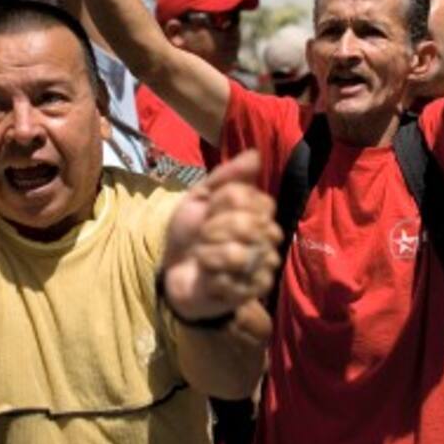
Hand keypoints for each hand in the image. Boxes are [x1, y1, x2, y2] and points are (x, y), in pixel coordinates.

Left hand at [160, 150, 281, 321]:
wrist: (174, 268)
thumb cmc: (190, 229)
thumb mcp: (200, 196)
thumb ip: (227, 176)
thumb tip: (255, 153)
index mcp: (259, 209)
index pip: (251, 198)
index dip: (222, 204)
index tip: (207, 211)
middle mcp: (269, 235)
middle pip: (246, 225)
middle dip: (212, 230)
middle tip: (202, 236)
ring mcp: (265, 264)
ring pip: (237, 255)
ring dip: (208, 256)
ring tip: (203, 258)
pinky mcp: (256, 290)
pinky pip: (231, 281)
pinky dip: (211, 278)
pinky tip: (209, 278)